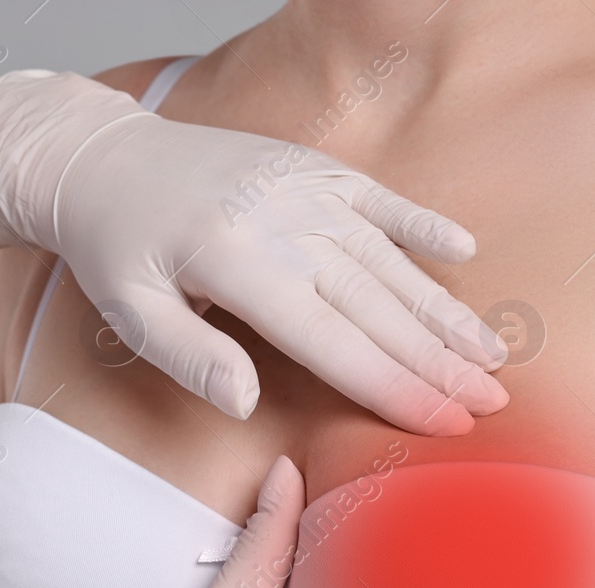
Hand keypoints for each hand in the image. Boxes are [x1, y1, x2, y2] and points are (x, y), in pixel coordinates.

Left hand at [0, 70, 508, 434]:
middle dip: (439, 360)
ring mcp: (302, 190)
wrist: (102, 158)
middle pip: (377, 307)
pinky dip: (422, 224)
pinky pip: (378, 198)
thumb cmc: (115, 245)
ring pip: (389, 260)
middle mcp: (282, 223)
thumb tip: (245, 404)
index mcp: (238, 265)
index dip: (394, 387)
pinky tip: (465, 253)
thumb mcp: (127, 309)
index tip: (444, 421)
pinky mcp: (310, 169)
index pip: (333, 343)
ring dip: (443, 310)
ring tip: (492, 354)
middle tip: (492, 401)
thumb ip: (187, 357)